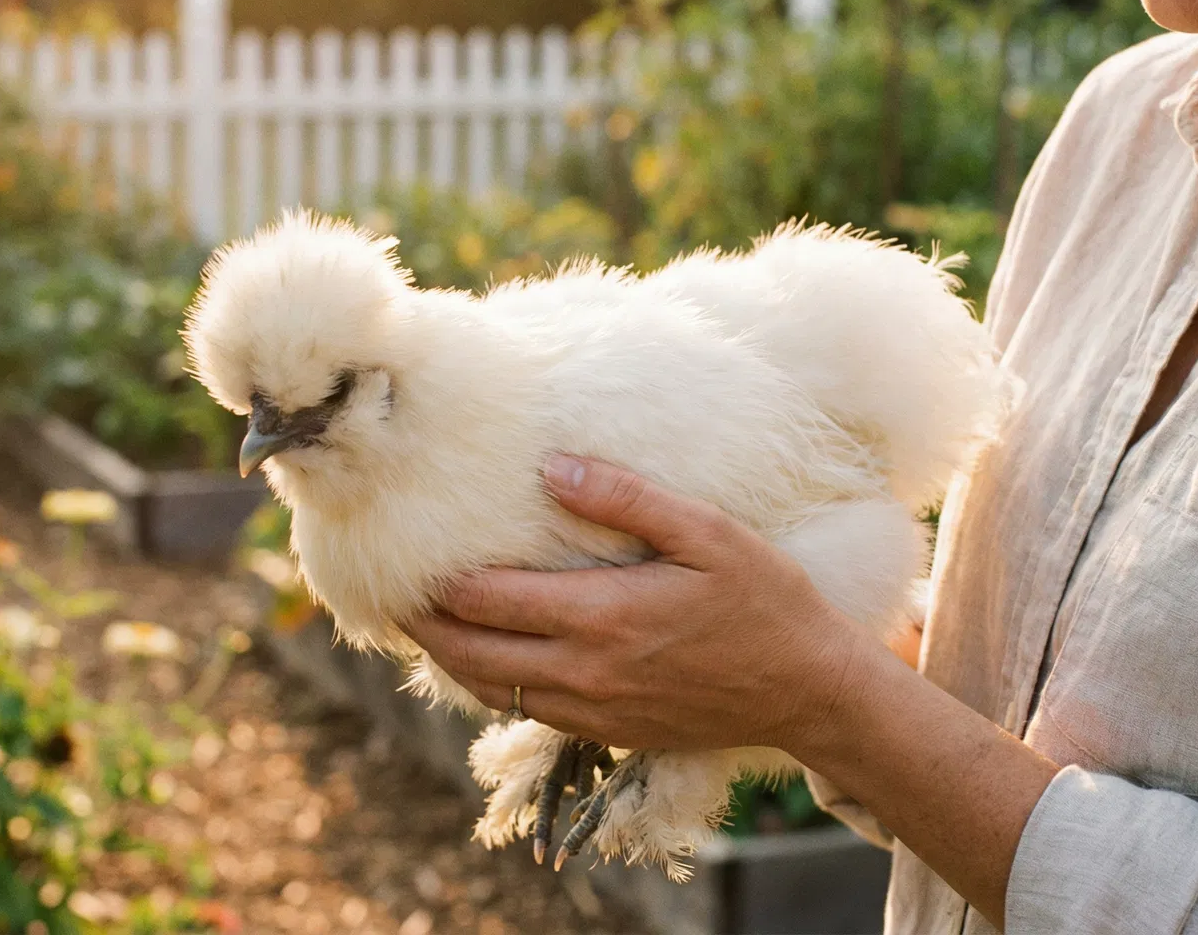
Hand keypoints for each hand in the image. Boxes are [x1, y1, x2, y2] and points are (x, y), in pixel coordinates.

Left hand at [405, 455, 867, 753]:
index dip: (434, 579)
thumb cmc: (765, 601)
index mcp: (601, 617)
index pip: (485, 600)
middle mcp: (584, 672)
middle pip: (467, 652)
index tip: (402, 548)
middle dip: (422, 620)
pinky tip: (482, 652)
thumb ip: (629, 500)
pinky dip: (488, 680)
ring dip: (447, 654)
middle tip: (390, 586)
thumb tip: (555, 467)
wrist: (807, 690)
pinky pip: (524, 707)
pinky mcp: (606, 732)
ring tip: (421, 618)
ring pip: (487, 687)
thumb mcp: (709, 534)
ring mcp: (592, 710)